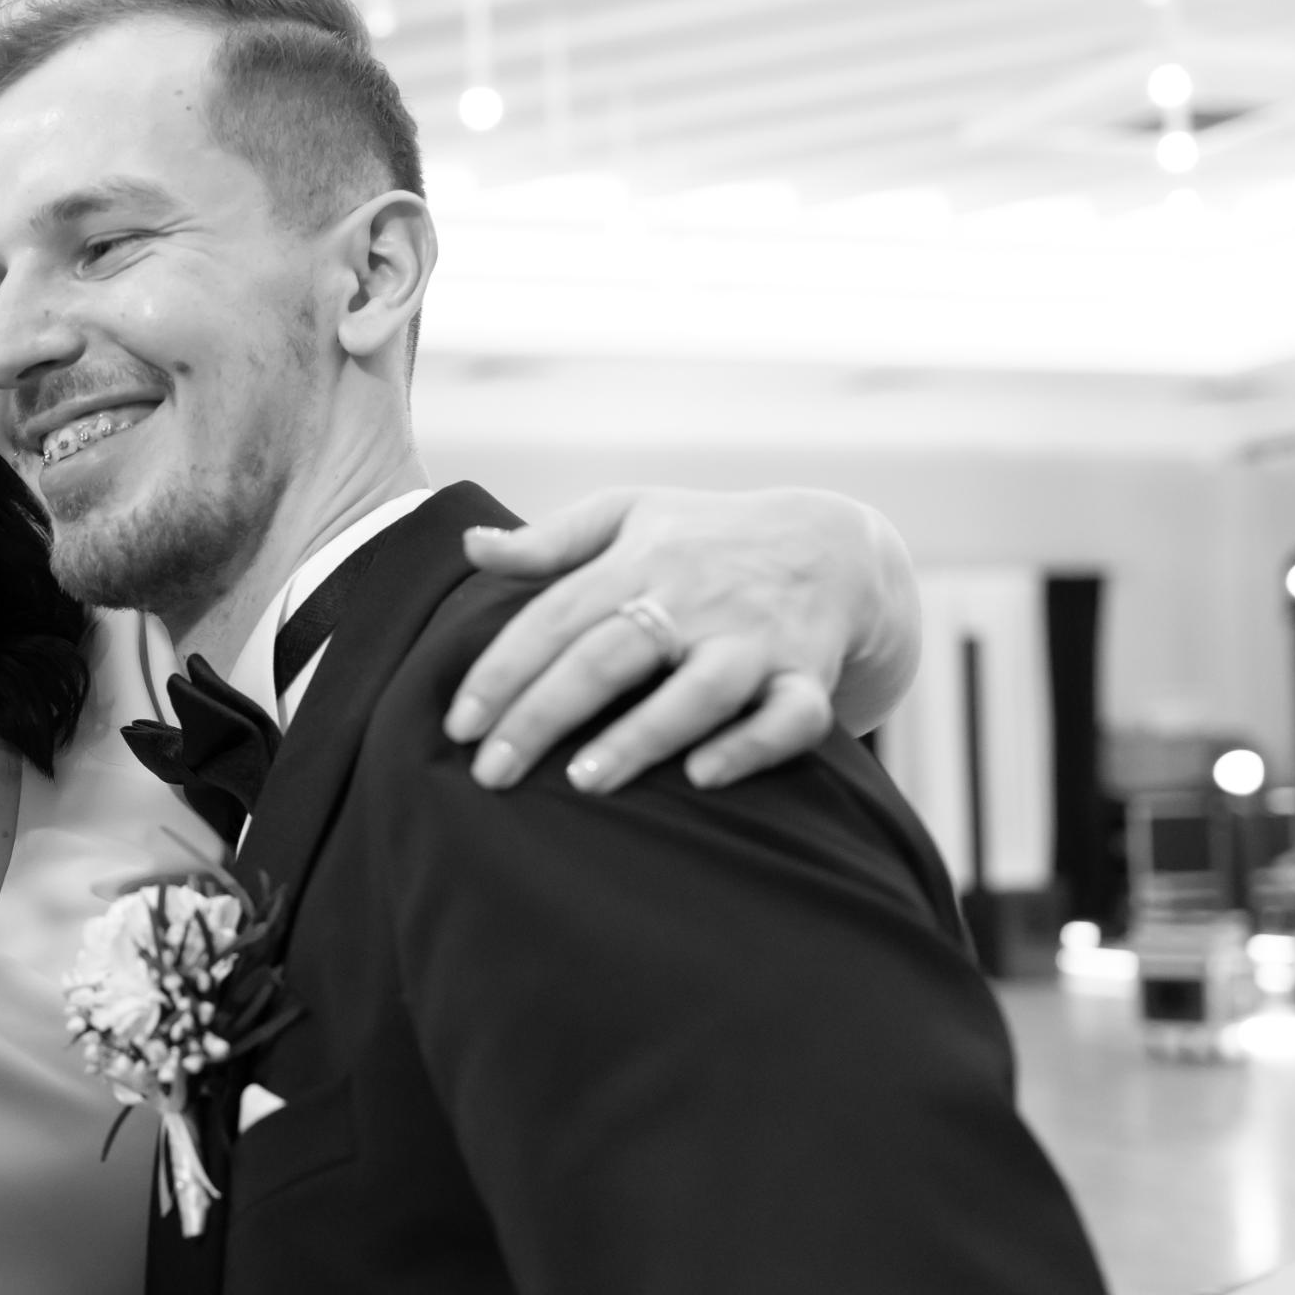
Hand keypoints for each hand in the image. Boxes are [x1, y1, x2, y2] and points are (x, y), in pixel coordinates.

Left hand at [443, 487, 919, 792]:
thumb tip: (470, 548)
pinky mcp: (810, 675)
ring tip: (584, 781)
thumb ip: (550, 540)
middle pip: (610, 656)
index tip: (459, 726)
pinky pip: (790, 718)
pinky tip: (701, 777)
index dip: (502, 671)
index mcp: (641, 558)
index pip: (556, 616)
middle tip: (492, 773)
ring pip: (699, 689)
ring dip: (643, 734)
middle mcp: (695, 597)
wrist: (835, 545)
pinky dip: (749, 747)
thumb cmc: (706, 538)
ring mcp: (755, 638)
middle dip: (545, 715)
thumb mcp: (630, 514)